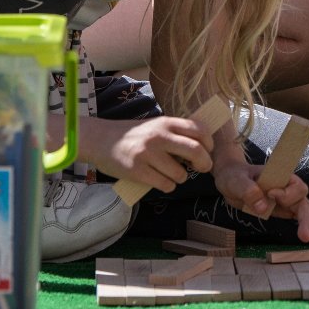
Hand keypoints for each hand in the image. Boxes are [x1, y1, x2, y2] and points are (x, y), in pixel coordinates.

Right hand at [96, 116, 213, 193]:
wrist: (99, 140)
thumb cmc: (133, 135)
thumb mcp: (155, 125)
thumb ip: (176, 132)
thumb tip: (202, 147)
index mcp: (166, 122)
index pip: (199, 130)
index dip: (209, 143)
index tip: (207, 150)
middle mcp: (159, 136)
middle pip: (196, 151)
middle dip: (204, 163)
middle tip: (202, 167)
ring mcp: (147, 154)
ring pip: (180, 174)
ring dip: (180, 178)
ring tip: (171, 174)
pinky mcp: (137, 171)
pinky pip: (165, 185)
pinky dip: (167, 186)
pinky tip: (160, 181)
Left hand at [214, 162, 308, 242]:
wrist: (231, 180)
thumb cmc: (234, 176)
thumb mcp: (236, 181)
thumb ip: (248, 191)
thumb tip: (263, 207)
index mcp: (279, 175)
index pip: (293, 184)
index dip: (286, 193)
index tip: (270, 195)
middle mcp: (287, 186)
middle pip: (303, 199)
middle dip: (306, 218)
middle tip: (305, 236)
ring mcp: (286, 197)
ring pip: (305, 209)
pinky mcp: (283, 208)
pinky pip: (298, 215)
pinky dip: (305, 225)